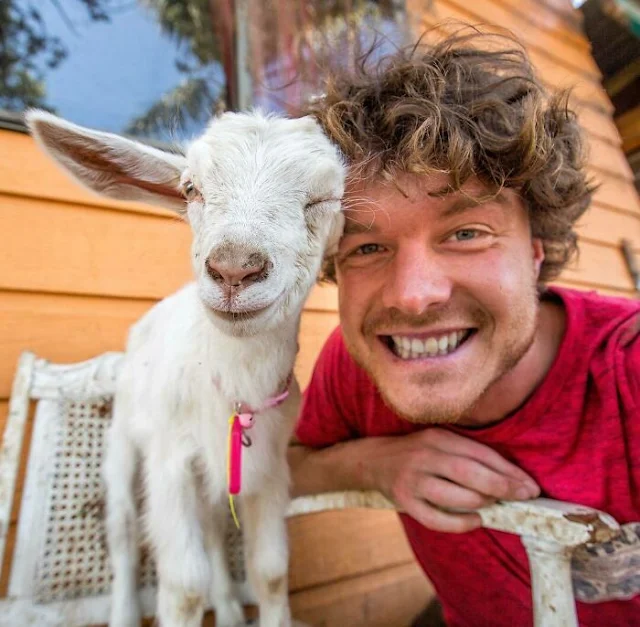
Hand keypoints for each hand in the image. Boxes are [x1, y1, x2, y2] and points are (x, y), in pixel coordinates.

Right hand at [363, 428, 539, 532]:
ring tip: (490, 504)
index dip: (508, 471)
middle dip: (502, 487)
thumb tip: (510, 478)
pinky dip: (461, 524)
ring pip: (456, 497)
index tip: (529, 485)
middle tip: (524, 496)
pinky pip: (438, 520)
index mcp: (438, 438)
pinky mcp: (406, 502)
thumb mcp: (440, 441)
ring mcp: (413, 480)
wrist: (374, 460)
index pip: (479, 453)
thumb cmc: (418, 452)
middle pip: (470, 473)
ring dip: (481, 503)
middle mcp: (425, 456)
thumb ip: (468, 454)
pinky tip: (475, 520)